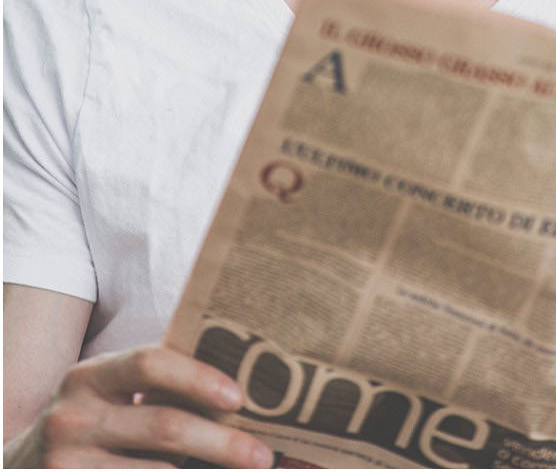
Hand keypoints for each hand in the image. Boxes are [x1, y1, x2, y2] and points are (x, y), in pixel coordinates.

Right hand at [4, 345, 272, 467]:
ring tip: (240, 471)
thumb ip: (159, 386)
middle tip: (264, 455)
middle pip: (165, 426)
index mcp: (90, 376)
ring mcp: (64, 464)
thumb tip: (243, 390)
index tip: (241, 398)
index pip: (150, 363)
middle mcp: (71, 418)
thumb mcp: (110, 395)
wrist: (20, 468)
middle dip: (224, 442)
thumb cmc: (92, 423)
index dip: (199, 378)